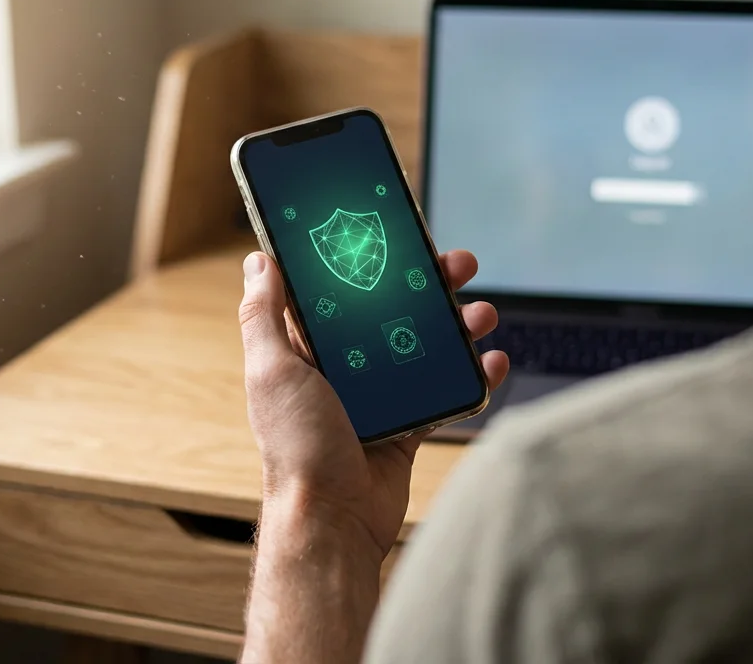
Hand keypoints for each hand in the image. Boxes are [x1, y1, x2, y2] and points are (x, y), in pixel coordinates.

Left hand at [238, 250, 508, 563]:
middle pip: (393, 310)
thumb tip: (259, 260)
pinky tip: (494, 362)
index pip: (341, 290)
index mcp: (308, 348)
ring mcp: (380, 396)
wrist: (332, 520)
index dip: (368, 259)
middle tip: (459, 264)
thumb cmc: (296, 448)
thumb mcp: (271, 371)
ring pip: (427, 345)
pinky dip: (474, 376)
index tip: (397, 233)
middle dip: (429, 284)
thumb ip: (263, 316)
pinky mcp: (410, 425)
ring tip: (483, 314)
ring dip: (460, 325)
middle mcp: (345, 367)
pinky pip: (447, 392)